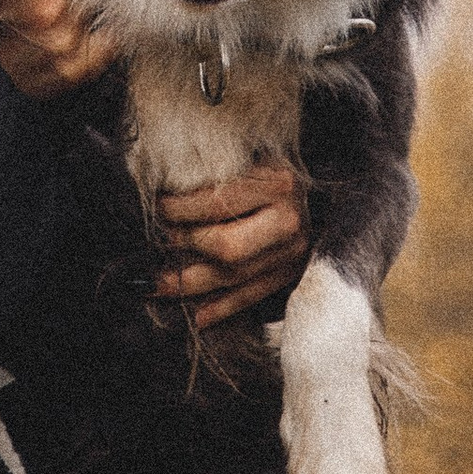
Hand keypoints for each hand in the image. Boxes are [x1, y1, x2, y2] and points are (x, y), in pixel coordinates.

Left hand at [150, 165, 312, 329]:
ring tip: (159, 285)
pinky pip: (250, 298)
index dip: (181, 209)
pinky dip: (221, 308)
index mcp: (278, 184)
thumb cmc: (269, 169)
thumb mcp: (249, 157)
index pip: (220, 203)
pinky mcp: (290, 275)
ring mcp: (292, 253)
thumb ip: (216, 172)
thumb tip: (164, 188)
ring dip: (191, 284)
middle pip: (229, 247)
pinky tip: (196, 316)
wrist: (314, 192)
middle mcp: (289, 221)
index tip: (157, 207)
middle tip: (159, 241)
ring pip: (235, 277)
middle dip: (186, 246)